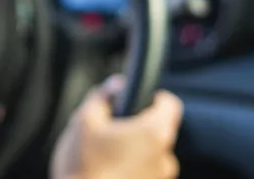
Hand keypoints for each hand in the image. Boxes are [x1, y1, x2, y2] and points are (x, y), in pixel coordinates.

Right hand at [51, 77, 182, 178]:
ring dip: (135, 152)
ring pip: (152, 156)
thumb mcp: (84, 120)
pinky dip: (132, 171)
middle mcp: (164, 158)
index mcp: (153, 133)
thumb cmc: (83, 167)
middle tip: (112, 130)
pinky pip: (145, 174)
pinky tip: (109, 172)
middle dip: (138, 127)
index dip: (156, 97)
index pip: (170, 105)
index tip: (142, 97)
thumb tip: (116, 84)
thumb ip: (103, 96)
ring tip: (106, 157)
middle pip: (159, 131)